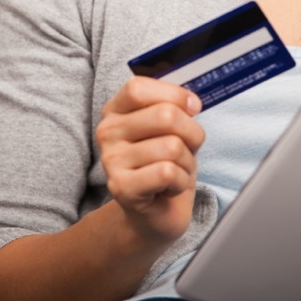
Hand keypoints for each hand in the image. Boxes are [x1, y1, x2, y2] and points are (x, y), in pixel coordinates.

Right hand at [96, 77, 204, 247]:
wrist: (155, 213)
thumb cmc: (164, 164)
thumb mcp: (171, 129)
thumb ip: (175, 107)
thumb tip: (191, 102)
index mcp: (116, 110)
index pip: (139, 88)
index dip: (174, 95)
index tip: (192, 108)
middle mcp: (108, 132)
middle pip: (164, 115)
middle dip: (191, 133)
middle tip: (187, 149)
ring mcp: (111, 160)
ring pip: (171, 146)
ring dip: (186, 162)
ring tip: (174, 171)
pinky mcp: (121, 187)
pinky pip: (167, 172)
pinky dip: (180, 181)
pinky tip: (169, 187)